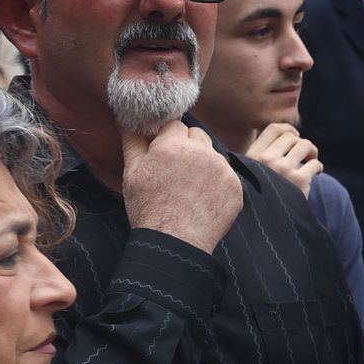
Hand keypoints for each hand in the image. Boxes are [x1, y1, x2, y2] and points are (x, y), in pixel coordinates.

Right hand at [120, 120, 242, 253]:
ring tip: (189, 188)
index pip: (174, 125)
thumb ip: (133, 141)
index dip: (167, 138)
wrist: (176, 243)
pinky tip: (203, 199)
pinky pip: (226, 176)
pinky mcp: (236, 187)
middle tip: (176, 170)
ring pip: (213, 155)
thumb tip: (128, 120)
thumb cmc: (149, 209)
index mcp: (174, 144)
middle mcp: (202, 152)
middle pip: (197, 135)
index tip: (163, 153)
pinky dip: (217, 183)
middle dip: (187, 146)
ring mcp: (223, 169)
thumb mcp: (132, 173)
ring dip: (204, 163)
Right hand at [245, 122, 321, 195]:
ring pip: (305, 145)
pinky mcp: (298, 181)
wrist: (266, 225)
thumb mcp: (251, 173)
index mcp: (252, 155)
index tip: (295, 137)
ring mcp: (282, 169)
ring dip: (312, 152)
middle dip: (301, 144)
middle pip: (291, 137)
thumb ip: (263, 154)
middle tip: (305, 155)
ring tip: (311, 161)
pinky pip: (315, 164)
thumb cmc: (260, 197)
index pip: (274, 129)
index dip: (289, 130)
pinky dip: (318, 167)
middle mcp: (266, 160)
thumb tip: (289, 132)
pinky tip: (315, 173)